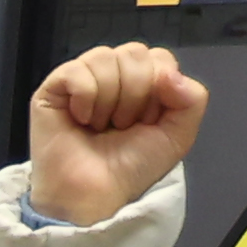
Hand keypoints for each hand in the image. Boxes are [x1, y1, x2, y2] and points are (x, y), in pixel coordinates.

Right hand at [25, 41, 204, 225]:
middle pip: (134, 53)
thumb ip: (193, 98)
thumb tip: (169, 73)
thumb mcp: (178, 135)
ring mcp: (81, 79)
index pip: (159, 57)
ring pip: (105, 57)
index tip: (147, 122)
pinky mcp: (53, 88)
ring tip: (100, 126)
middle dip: (134, 95)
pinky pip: (76, 70)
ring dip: (109, 100)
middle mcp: (113, 74)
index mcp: (143, 82)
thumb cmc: (131, 168)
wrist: (95, 194)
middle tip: (122, 126)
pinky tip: (80, 120)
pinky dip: (85, 98)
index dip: (158, 89)